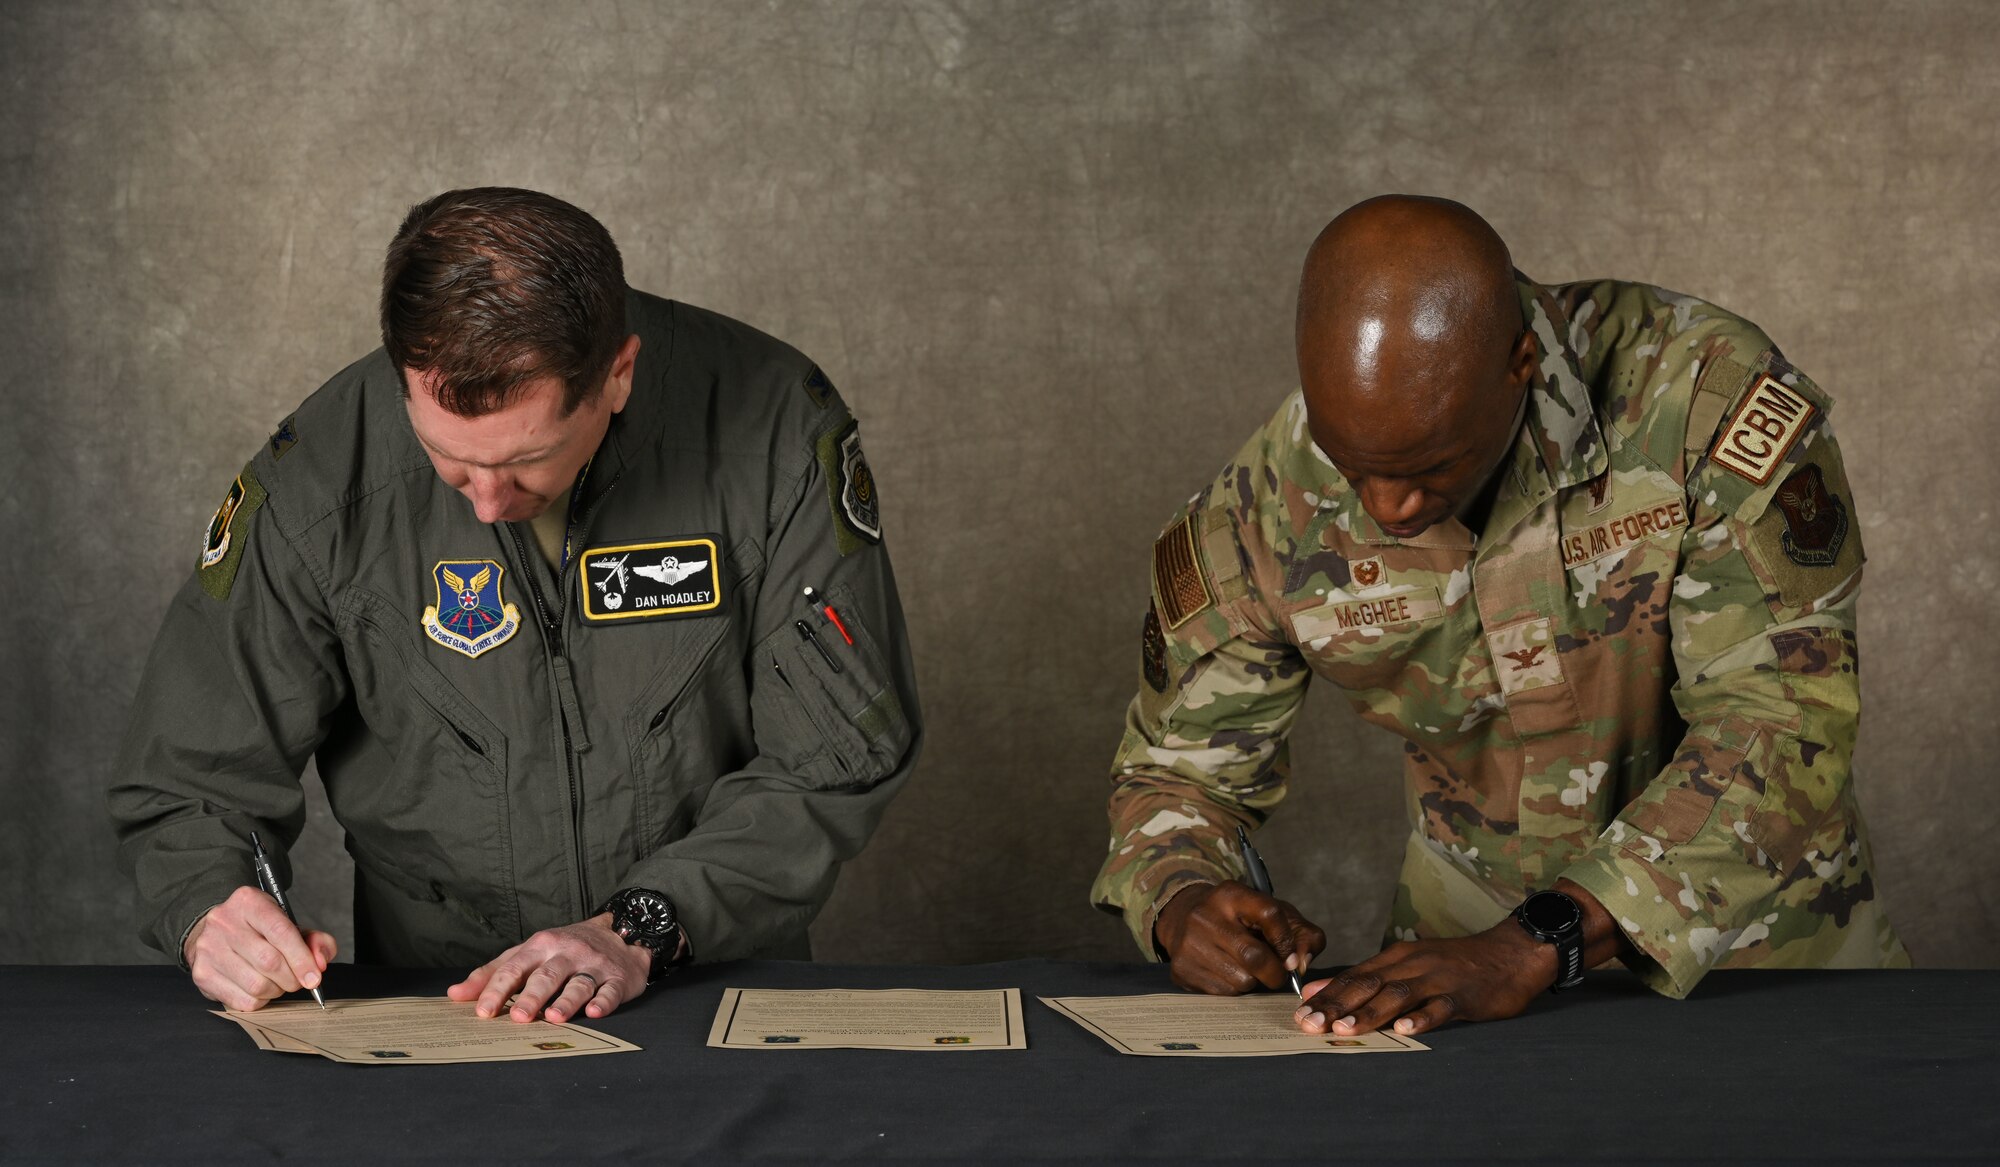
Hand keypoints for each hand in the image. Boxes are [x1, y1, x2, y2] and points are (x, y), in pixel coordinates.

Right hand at [183, 884, 336, 1011]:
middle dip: (292, 978)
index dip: (302, 959)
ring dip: (276, 990)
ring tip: (278, 983)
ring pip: (256, 985)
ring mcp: (209, 949)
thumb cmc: (258, 929)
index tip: (315, 978)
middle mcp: (224, 922)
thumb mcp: (288, 923)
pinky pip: (242, 1000)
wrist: (214, 932)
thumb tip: (320, 963)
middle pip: (269, 962)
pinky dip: (260, 1000)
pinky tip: (260, 989)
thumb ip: (313, 940)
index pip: (281, 932)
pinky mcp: (202, 974)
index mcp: (249, 902)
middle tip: (297, 980)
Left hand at [447, 914, 651, 1023]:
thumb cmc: (564, 949)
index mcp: (540, 946)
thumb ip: (493, 973)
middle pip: (547, 975)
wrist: (620, 934)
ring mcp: (594, 965)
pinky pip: (611, 990)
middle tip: (518, 1017)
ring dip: (567, 1001)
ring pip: (579, 984)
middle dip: (532, 997)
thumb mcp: (528, 953)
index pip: (515, 968)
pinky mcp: (618, 979)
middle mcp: (567, 953)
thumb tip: (455, 994)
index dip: (498, 990)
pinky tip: (595, 1012)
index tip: (483, 1011)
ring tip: (554, 1018)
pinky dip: (604, 1001)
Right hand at [1154, 880, 1325, 994]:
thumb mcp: (1270, 913)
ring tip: (1244, 967)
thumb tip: (1302, 964)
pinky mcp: (1181, 969)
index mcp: (1231, 894)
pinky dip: (1233, 988)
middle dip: (1275, 973)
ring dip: (1252, 981)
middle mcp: (1206, 916)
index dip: (1286, 941)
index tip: (1291, 959)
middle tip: (1277, 974)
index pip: (1269, 914)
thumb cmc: (1237, 918)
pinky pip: (1223, 993)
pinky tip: (1226, 972)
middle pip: (1254, 956)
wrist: (1182, 918)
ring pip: (1240, 980)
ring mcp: (1190, 944)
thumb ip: (1300, 933)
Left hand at [1292, 924, 1550, 1037]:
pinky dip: (1422, 1017)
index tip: (1300, 1012)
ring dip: (1370, 1012)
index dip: (1327, 994)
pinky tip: (1405, 1029)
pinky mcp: (1464, 996)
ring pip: (1398, 995)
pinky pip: (1440, 1007)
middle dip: (1337, 1005)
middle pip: (1369, 984)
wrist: (1510, 953)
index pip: (1354, 976)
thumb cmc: (1457, 964)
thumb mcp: (1411, 964)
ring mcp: (1438, 979)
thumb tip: (1323, 992)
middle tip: (1311, 1024)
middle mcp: (1413, 965)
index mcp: (1397, 958)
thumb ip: (1370, 978)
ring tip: (1346, 1028)